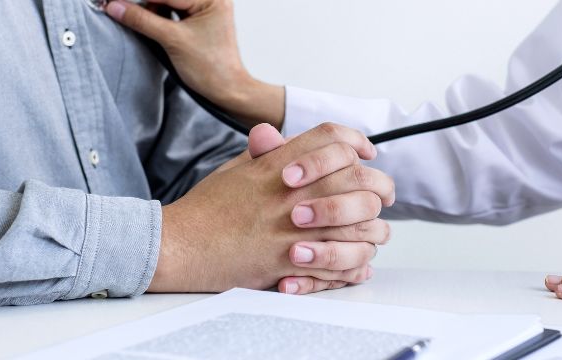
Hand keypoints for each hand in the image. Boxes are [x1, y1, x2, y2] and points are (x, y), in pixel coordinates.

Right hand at [104, 0, 285, 127]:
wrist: (226, 90)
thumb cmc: (210, 68)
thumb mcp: (171, 40)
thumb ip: (142, 21)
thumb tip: (115, 6)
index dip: (140, 0)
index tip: (115, 2)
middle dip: (146, 4)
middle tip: (120, 8)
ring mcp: (206, 9)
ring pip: (168, 2)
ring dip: (151, 10)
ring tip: (135, 19)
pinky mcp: (199, 20)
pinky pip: (173, 10)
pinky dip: (158, 16)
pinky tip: (149, 24)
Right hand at [148, 123, 393, 293]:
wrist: (179, 246)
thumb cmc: (205, 210)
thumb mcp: (234, 170)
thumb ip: (264, 154)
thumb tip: (275, 134)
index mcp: (277, 165)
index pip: (331, 138)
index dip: (355, 140)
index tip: (366, 151)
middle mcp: (290, 194)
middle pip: (357, 178)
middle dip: (378, 185)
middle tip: (382, 194)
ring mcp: (292, 229)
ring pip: (358, 225)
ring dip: (373, 229)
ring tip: (374, 232)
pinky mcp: (289, 263)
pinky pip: (339, 265)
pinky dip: (355, 266)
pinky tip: (359, 264)